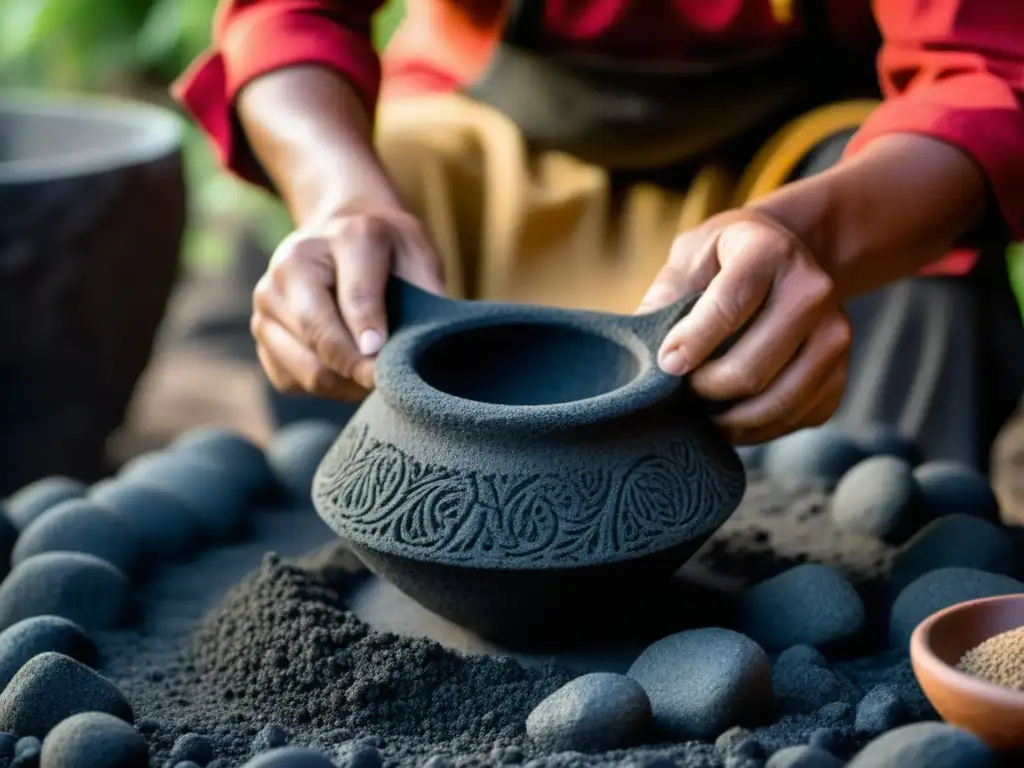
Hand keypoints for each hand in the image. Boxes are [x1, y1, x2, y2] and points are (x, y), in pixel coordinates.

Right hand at [252, 202, 443, 399]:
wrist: (339, 235)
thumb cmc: (388, 252)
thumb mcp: (418, 255)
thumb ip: (425, 292)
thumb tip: (419, 346)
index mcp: (345, 237)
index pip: (356, 296)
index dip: (372, 336)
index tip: (386, 365)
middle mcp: (294, 263)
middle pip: (320, 334)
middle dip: (358, 369)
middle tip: (388, 385)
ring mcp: (269, 298)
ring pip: (307, 367)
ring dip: (345, 384)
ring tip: (372, 377)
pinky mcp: (260, 330)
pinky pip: (292, 380)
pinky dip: (324, 388)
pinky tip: (346, 373)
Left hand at [636, 209, 851, 444]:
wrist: (790, 255)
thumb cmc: (727, 259)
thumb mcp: (691, 254)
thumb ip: (665, 293)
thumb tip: (642, 343)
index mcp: (769, 252)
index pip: (729, 307)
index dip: (693, 343)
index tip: (667, 364)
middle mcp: (813, 291)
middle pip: (752, 368)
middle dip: (707, 390)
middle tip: (682, 391)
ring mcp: (835, 334)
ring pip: (778, 403)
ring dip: (731, 420)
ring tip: (701, 413)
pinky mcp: (842, 373)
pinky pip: (796, 419)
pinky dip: (758, 429)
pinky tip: (732, 417)